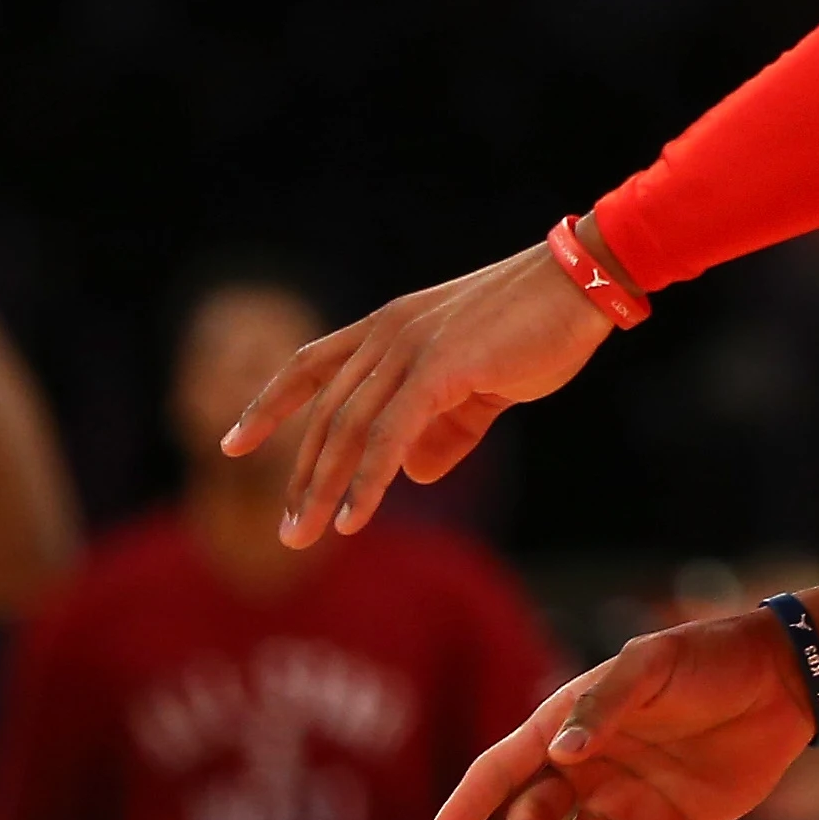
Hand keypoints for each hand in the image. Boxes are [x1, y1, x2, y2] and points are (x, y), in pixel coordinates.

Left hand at [223, 240, 614, 545]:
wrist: (585, 283)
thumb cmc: (543, 326)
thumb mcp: (488, 383)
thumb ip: (449, 428)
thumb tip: (417, 475)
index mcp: (392, 326)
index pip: (312, 366)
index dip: (270, 406)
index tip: (233, 444)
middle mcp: (388, 333)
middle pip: (326, 413)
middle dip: (301, 475)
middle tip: (288, 531)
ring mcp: (409, 347)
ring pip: (349, 428)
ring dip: (323, 487)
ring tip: (305, 536)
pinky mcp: (439, 367)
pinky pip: (390, 434)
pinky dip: (368, 480)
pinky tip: (355, 518)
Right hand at [429, 610, 815, 819]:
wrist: (784, 681)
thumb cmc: (710, 659)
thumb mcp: (653, 665)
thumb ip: (606, 704)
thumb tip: (560, 751)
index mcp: (571, 725)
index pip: (504, 768)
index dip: (469, 805)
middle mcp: (589, 770)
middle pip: (535, 814)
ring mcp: (626, 803)